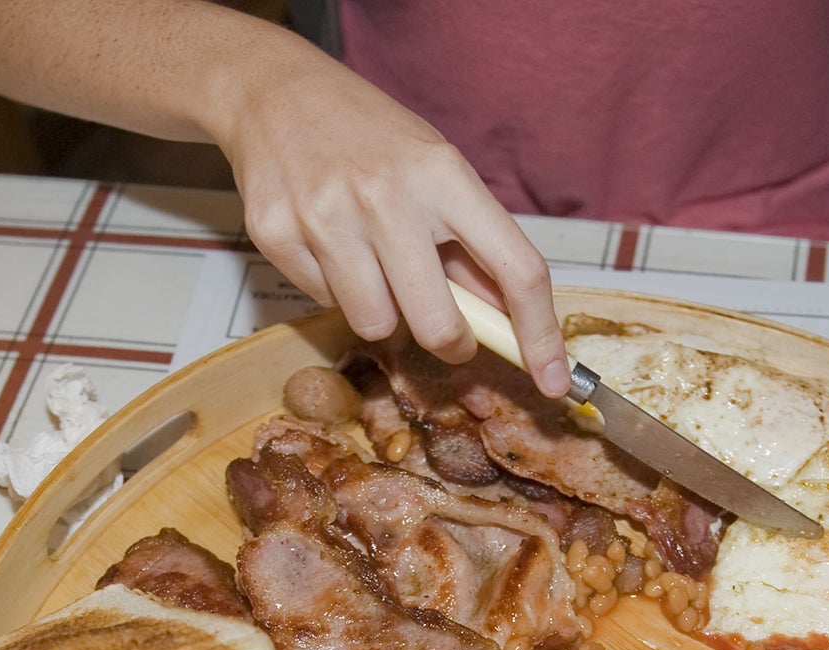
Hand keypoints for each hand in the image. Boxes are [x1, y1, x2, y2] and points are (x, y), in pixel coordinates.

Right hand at [216, 45, 570, 395]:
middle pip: (439, 325)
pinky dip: (336, 290)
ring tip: (374, 265)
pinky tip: (330, 244)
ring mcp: (327, 217)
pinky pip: (325, 303)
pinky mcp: (278, 236)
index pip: (515, 269)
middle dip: (453, 342)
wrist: (275, 91)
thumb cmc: (369, 136)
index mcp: (442, 174)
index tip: (553, 380)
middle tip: (450, 330)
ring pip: (377, 325)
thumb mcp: (436, 169)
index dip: (539, 335)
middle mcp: (387, 197)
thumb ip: (471, 245)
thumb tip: (507, 322)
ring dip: (385, 313)